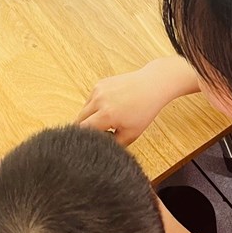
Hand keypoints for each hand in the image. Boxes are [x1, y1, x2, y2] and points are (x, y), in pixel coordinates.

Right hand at [77, 57, 197, 145]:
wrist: (151, 86)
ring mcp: (98, 90)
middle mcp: (99, 100)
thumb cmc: (144, 109)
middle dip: (86, 129)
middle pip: (80, 119)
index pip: (83, 130)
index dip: (84, 139)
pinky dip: (95, 106)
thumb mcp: (131, 133)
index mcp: (107, 114)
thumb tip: (100, 149)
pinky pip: (90, 100)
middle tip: (97, 133)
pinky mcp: (99, 84)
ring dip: (90, 117)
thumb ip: (114, 144)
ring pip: (84, 109)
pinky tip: (109, 108)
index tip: (87, 144)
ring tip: (106, 119)